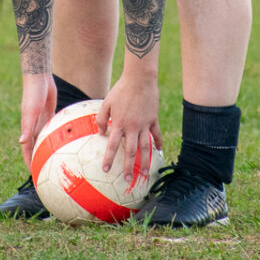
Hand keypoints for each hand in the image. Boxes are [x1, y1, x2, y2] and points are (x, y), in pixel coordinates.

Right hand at [18, 71, 55, 166]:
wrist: (39, 77)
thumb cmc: (33, 94)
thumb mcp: (30, 112)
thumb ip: (26, 127)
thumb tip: (21, 143)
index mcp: (27, 128)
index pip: (28, 150)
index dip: (29, 163)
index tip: (34, 175)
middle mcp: (34, 126)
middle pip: (36, 148)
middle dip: (39, 160)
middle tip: (45, 173)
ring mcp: (41, 121)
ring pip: (44, 140)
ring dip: (47, 150)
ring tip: (55, 162)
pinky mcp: (49, 114)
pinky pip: (53, 130)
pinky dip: (55, 137)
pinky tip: (65, 143)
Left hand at [97, 72, 161, 189]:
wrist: (140, 79)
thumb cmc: (121, 90)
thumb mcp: (107, 103)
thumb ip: (101, 118)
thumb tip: (100, 132)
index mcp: (120, 124)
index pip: (113, 146)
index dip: (108, 158)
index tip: (105, 170)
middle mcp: (132, 127)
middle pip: (130, 151)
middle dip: (128, 167)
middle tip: (128, 180)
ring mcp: (145, 124)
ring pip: (145, 147)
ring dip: (145, 161)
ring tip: (145, 174)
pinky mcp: (153, 119)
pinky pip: (156, 134)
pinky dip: (158, 143)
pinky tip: (160, 151)